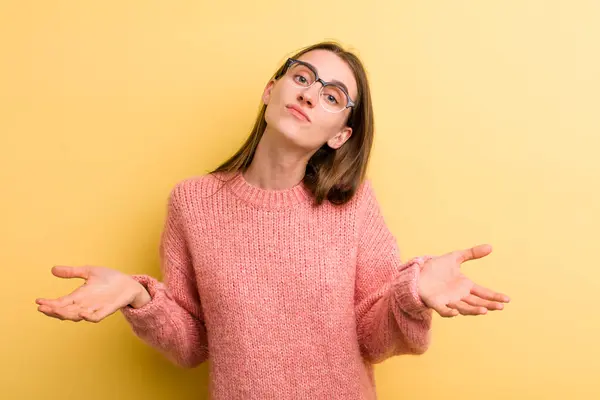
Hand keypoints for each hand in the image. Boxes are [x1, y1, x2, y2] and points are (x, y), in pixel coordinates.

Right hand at [36, 265, 150, 322]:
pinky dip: (88, 317)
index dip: (49, 303)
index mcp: (79, 296)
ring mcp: (95, 308)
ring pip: (77, 316)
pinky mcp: (107, 310)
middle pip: (65, 311)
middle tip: (42, 308)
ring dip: (66, 314)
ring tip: (55, 310)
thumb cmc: (110, 278)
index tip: (37, 301)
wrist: (129, 283)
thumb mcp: (89, 272)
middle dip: (53, 310)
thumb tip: (53, 269)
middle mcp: (84, 304)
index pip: (60, 302)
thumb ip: (72, 272)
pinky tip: (80, 313)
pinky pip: (95, 317)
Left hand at [418, 244, 509, 317]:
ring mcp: (448, 301)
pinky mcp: (435, 303)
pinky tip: (455, 312)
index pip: (483, 293)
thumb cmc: (436, 268)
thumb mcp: (455, 257)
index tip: (507, 300)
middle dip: (488, 305)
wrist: (418, 273)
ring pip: (463, 308)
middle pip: (476, 303)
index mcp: (465, 286)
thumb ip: (471, 253)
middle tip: (500, 307)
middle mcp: (459, 296)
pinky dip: (449, 312)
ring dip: (473, 310)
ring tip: (484, 311)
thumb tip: (491, 246)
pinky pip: (443, 310)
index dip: (494, 296)